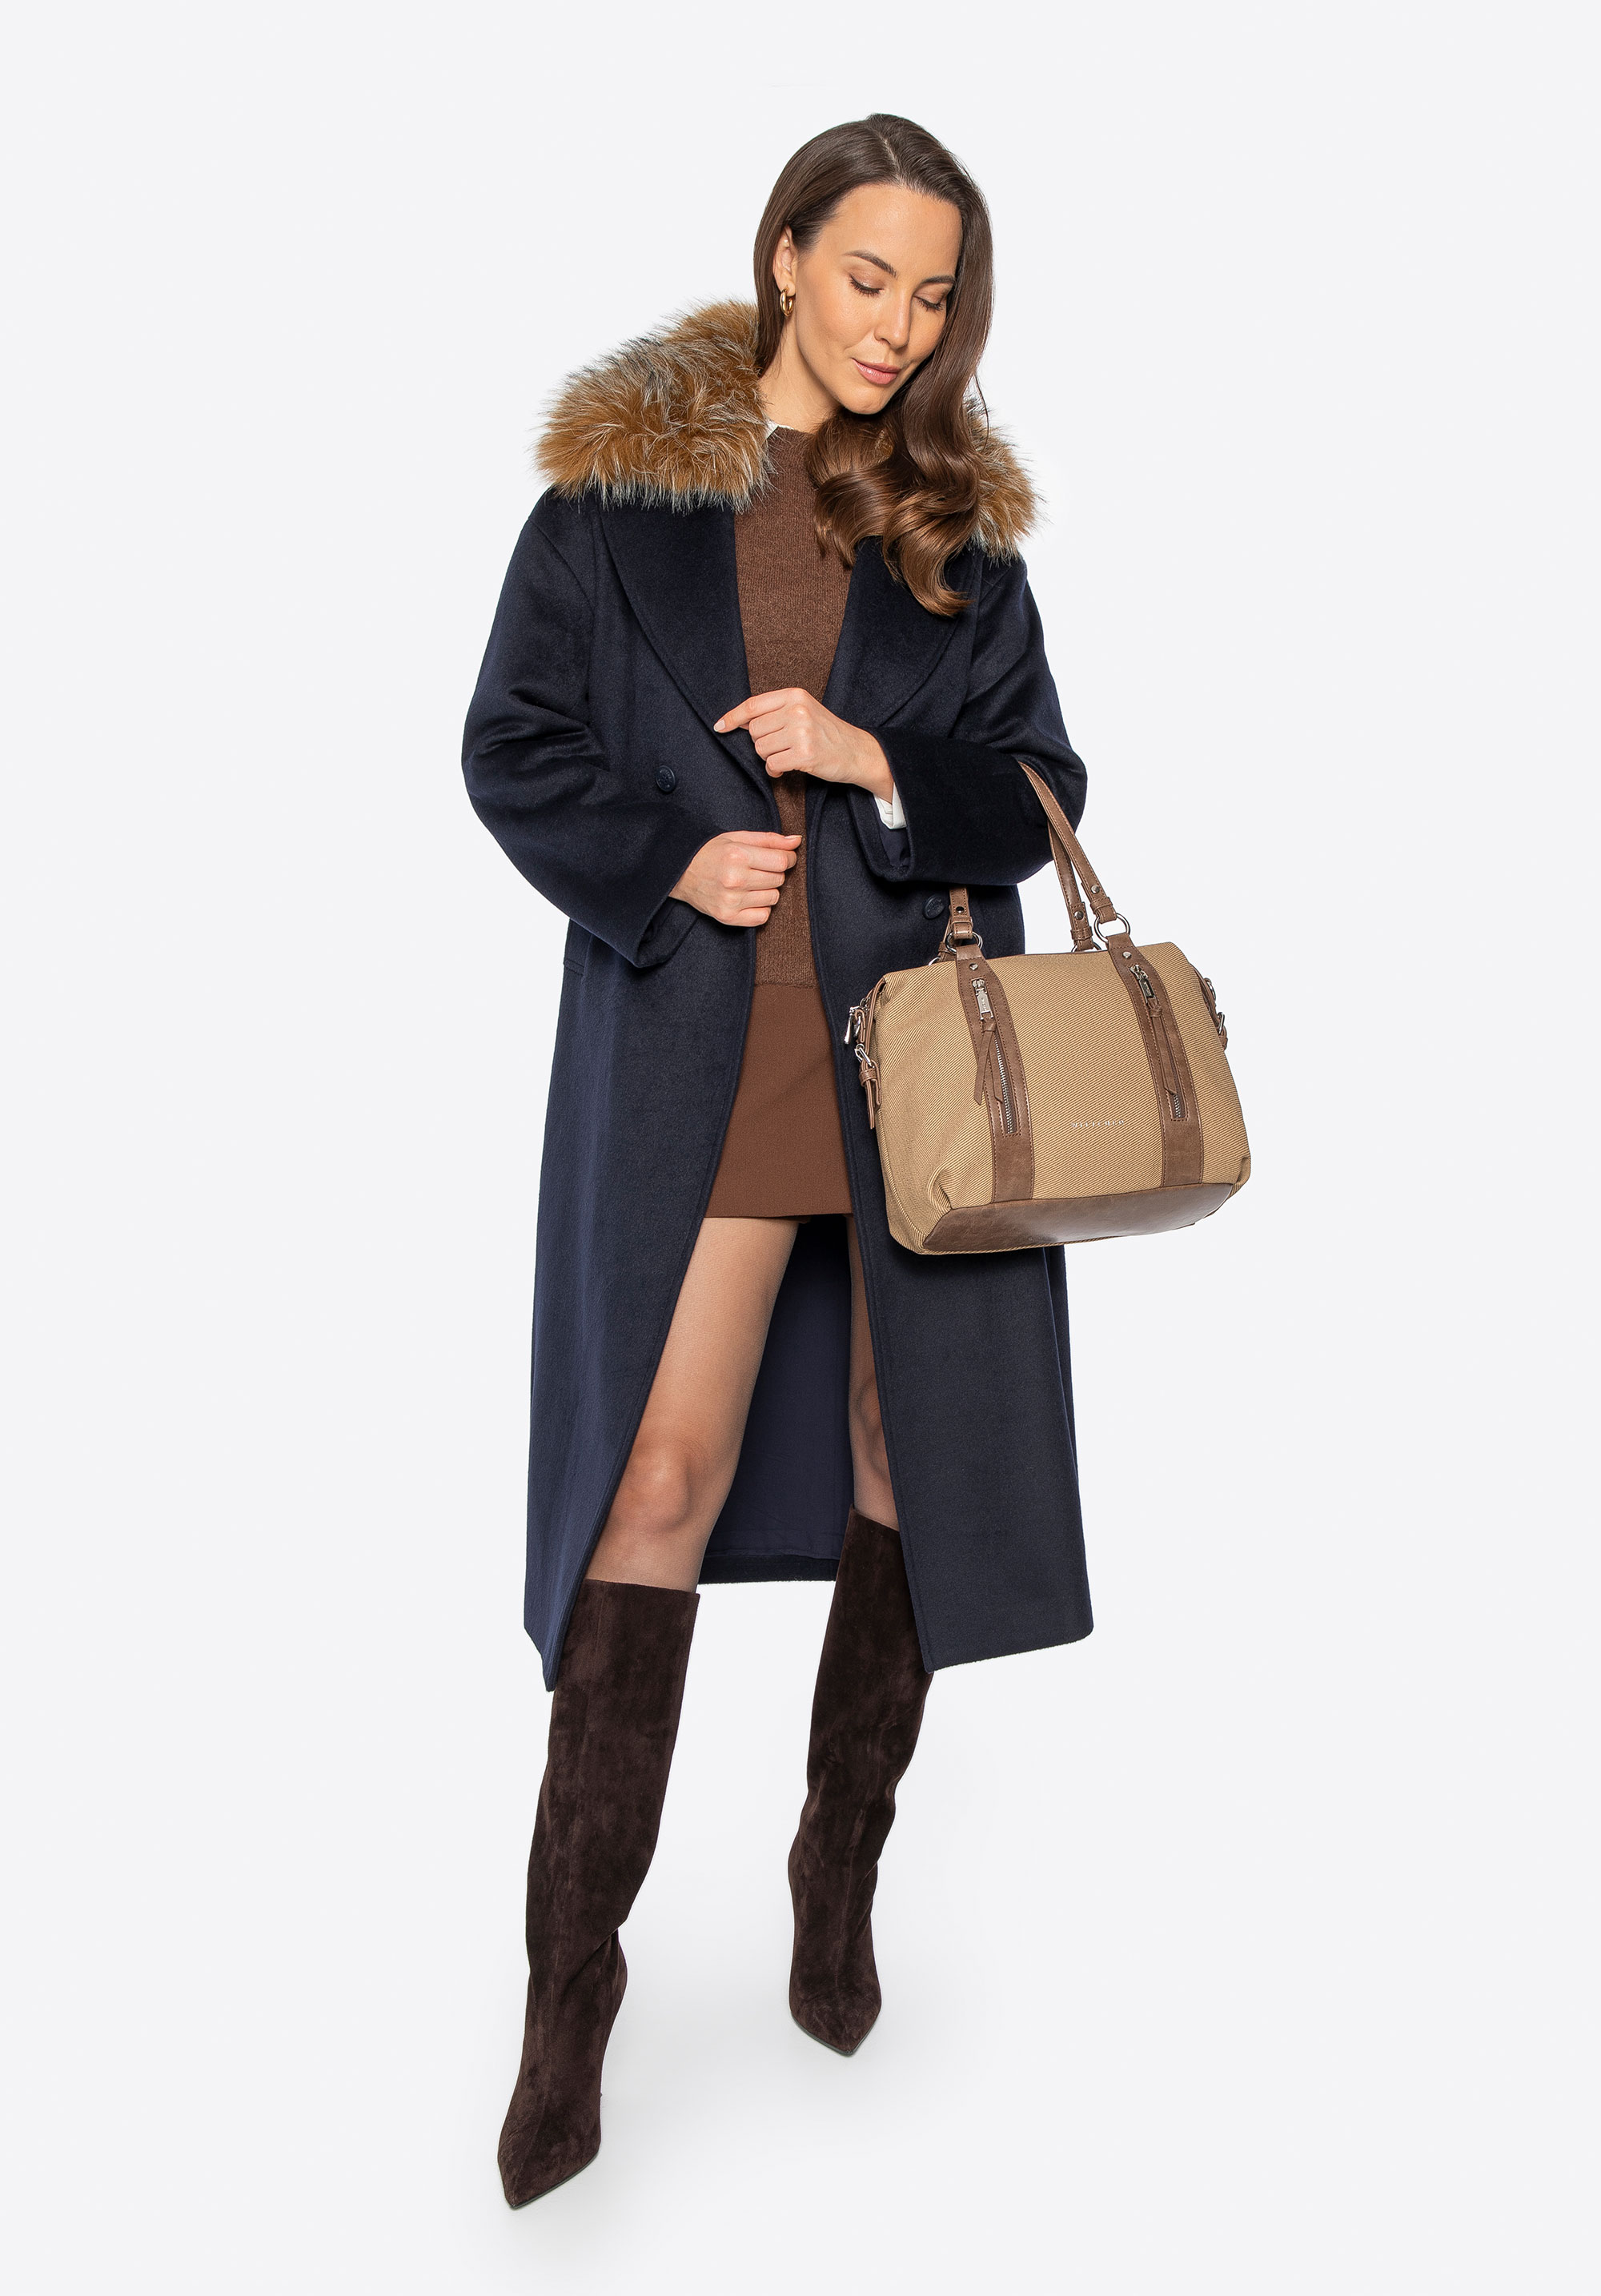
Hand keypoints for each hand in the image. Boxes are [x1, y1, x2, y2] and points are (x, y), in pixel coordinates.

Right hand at [670, 830, 801, 926]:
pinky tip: (748, 898)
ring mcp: (731, 901)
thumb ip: (769, 839)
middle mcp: (735, 879)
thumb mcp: (737, 838)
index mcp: (737, 855)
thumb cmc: (710, 852)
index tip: (784, 857)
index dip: (789, 858)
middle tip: (759, 868)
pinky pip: (763, 916)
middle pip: (779, 879)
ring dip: (768, 890)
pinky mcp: (728, 917)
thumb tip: (797, 841)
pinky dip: (761, 907)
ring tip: (751, 882)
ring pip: (774, 898)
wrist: (680, 874)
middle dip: (774, 872)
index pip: (782, 861)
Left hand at [713, 689, 894, 804]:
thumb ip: (775, 712)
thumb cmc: (826, 733)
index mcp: (795, 695)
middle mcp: (797, 710)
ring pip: (761, 749)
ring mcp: (801, 731)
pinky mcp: (804, 754)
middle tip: (780, 747)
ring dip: (770, 758)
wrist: (857, 751)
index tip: (720, 726)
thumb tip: (739, 721)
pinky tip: (788, 769)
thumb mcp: (803, 711)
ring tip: (788, 756)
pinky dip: (775, 771)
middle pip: (754, 731)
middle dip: (762, 743)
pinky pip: (772, 765)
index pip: (753, 705)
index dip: (733, 717)